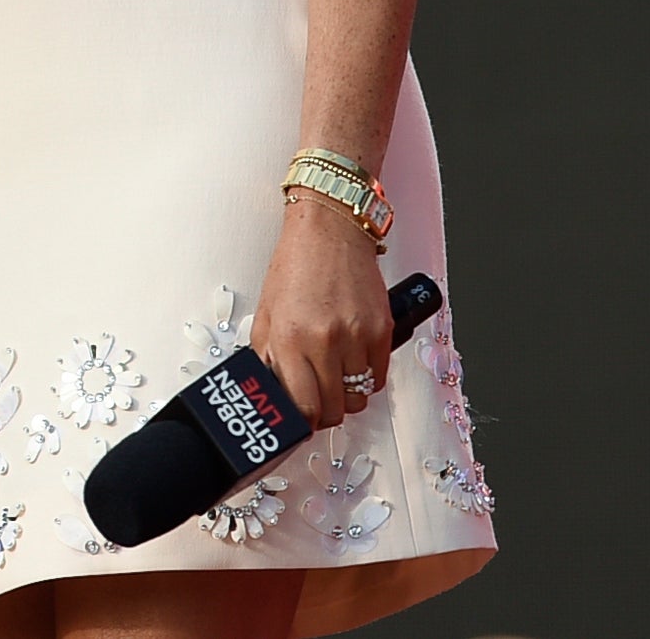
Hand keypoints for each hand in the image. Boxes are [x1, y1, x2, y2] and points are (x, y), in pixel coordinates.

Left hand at [250, 194, 393, 429]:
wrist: (330, 228)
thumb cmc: (297, 265)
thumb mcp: (267, 312)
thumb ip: (269, 355)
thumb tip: (275, 391)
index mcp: (289, 338)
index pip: (303, 406)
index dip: (303, 421)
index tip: (301, 420)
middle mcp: (324, 341)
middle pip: (334, 409)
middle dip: (325, 410)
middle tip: (318, 398)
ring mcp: (357, 336)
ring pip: (359, 397)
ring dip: (347, 393)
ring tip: (335, 374)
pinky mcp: (382, 330)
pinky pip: (378, 377)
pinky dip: (366, 376)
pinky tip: (353, 358)